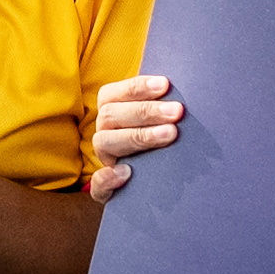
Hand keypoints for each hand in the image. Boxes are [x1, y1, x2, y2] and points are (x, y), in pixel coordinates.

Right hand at [86, 73, 180, 199]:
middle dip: (145, 111)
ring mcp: (104, 161)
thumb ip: (160, 105)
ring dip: (138, 136)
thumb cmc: (158, 144)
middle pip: (110, 115)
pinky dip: (108, 178)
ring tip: (171, 134)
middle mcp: (104, 134)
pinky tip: (126, 173)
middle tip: (177, 111)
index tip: (165, 84)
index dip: (137, 87)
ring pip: (104, 142)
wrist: (153, 189)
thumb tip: (176, 88)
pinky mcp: (104, 189)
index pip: (112, 94)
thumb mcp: (156, 122)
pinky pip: (97, 184)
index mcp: (110, 113)